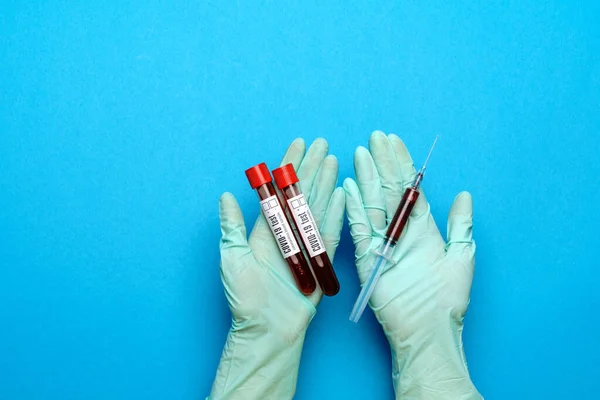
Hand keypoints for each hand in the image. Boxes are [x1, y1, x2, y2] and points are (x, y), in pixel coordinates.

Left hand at [209, 138, 344, 399]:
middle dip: (312, 166)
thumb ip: (231, 226)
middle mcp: (287, 232)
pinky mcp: (319, 259)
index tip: (298, 144)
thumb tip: (225, 196)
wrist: (267, 328)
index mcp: (265, 229)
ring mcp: (304, 244)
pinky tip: (342, 192)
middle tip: (322, 143)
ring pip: (318, 206)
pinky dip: (336, 212)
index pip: (279, 190)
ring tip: (333, 159)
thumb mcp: (232, 258)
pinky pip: (330, 231)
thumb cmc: (245, 298)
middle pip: (302, 192)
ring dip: (326, 182)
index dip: (289, 166)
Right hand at [344, 131, 481, 398]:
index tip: (394, 141)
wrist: (428, 328)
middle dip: (382, 162)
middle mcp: (400, 230)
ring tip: (361, 153)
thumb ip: (461, 224)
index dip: (402, 164)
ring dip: (366, 177)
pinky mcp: (366, 257)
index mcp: (422, 228)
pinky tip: (349, 186)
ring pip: (372, 202)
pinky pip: (359, 228)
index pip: (409, 188)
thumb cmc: (447, 297)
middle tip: (375, 137)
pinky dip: (353, 207)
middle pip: (388, 189)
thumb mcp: (462, 255)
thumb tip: (464, 194)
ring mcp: (381, 242)